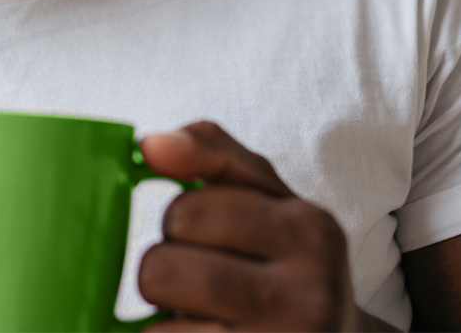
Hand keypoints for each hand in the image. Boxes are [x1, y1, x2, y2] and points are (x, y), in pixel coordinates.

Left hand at [137, 122, 398, 332]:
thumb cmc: (289, 263)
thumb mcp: (269, 198)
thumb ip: (213, 153)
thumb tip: (151, 144)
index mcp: (310, 231)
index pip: (185, 213)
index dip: (179, 226)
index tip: (207, 239)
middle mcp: (308, 294)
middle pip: (161, 269)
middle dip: (165, 273)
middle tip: (200, 284)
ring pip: (157, 325)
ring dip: (166, 318)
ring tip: (204, 314)